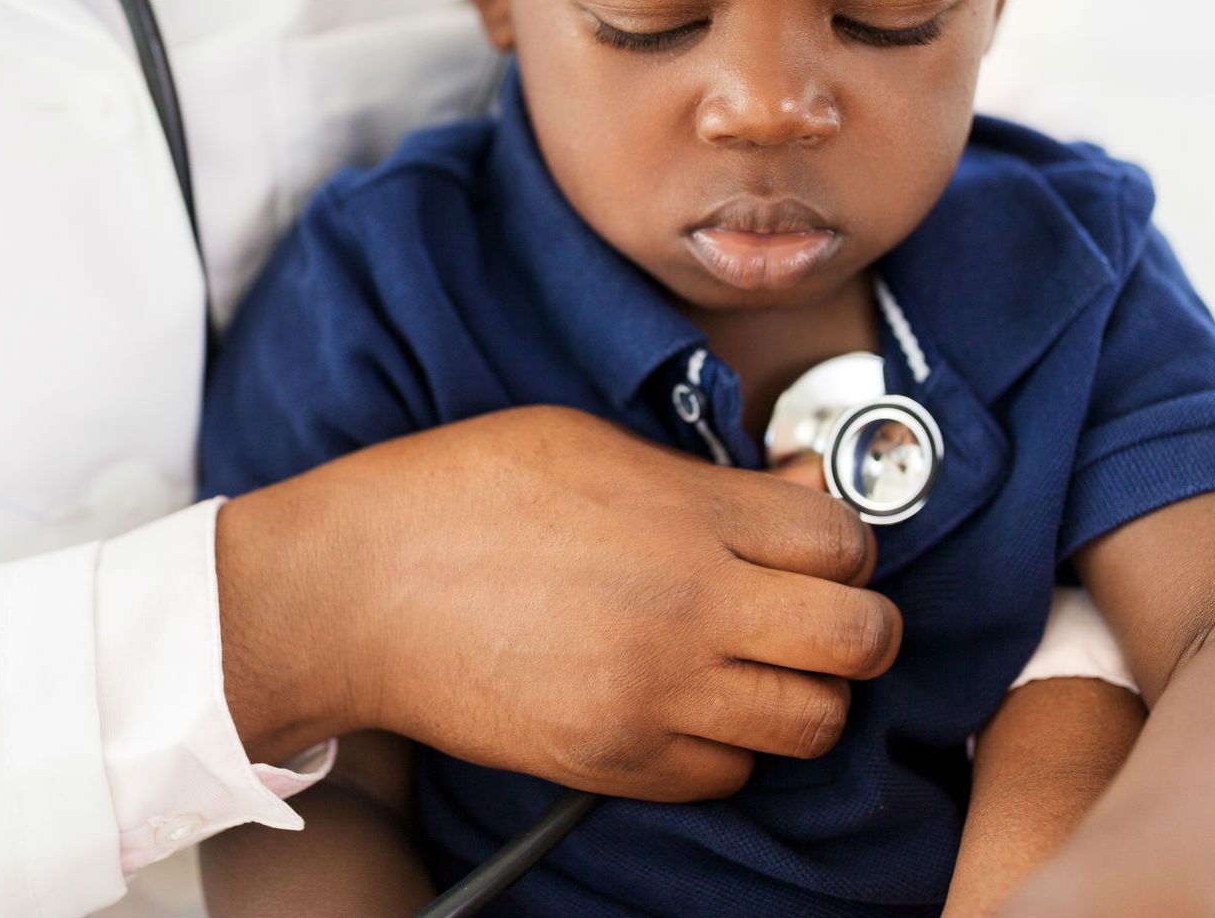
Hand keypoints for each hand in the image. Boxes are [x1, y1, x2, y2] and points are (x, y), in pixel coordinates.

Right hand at [218, 407, 899, 800]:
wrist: (354, 589)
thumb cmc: (458, 496)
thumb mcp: (588, 442)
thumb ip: (705, 475)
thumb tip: (802, 496)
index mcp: (684, 512)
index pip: (845, 542)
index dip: (846, 543)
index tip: (820, 546)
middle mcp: (686, 604)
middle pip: (860, 639)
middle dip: (858, 626)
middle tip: (821, 613)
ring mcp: (653, 692)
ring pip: (811, 721)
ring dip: (801, 692)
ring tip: (755, 663)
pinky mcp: (615, 758)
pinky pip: (728, 774)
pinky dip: (727, 745)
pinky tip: (686, 702)